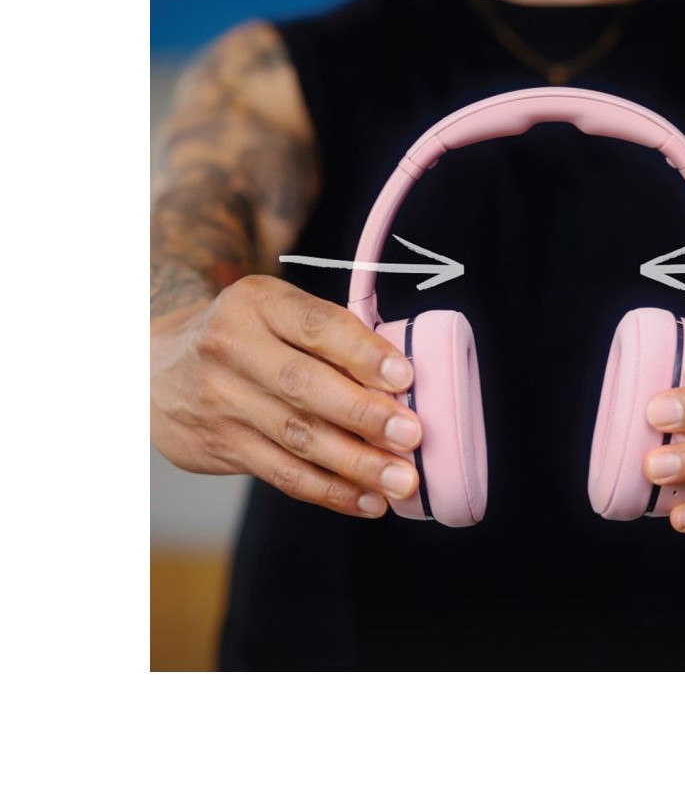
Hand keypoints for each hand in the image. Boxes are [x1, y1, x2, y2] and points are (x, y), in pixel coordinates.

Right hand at [151, 274, 420, 518]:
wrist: (154, 364)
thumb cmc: (244, 335)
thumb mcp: (274, 310)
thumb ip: (329, 336)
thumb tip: (402, 383)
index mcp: (257, 303)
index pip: (314, 325)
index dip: (361, 352)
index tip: (404, 376)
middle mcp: (232, 349)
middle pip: (304, 387)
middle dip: (363, 414)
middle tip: (411, 434)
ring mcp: (220, 400)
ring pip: (296, 438)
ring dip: (355, 464)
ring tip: (401, 480)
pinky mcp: (218, 446)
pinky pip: (281, 474)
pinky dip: (329, 491)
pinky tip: (368, 501)